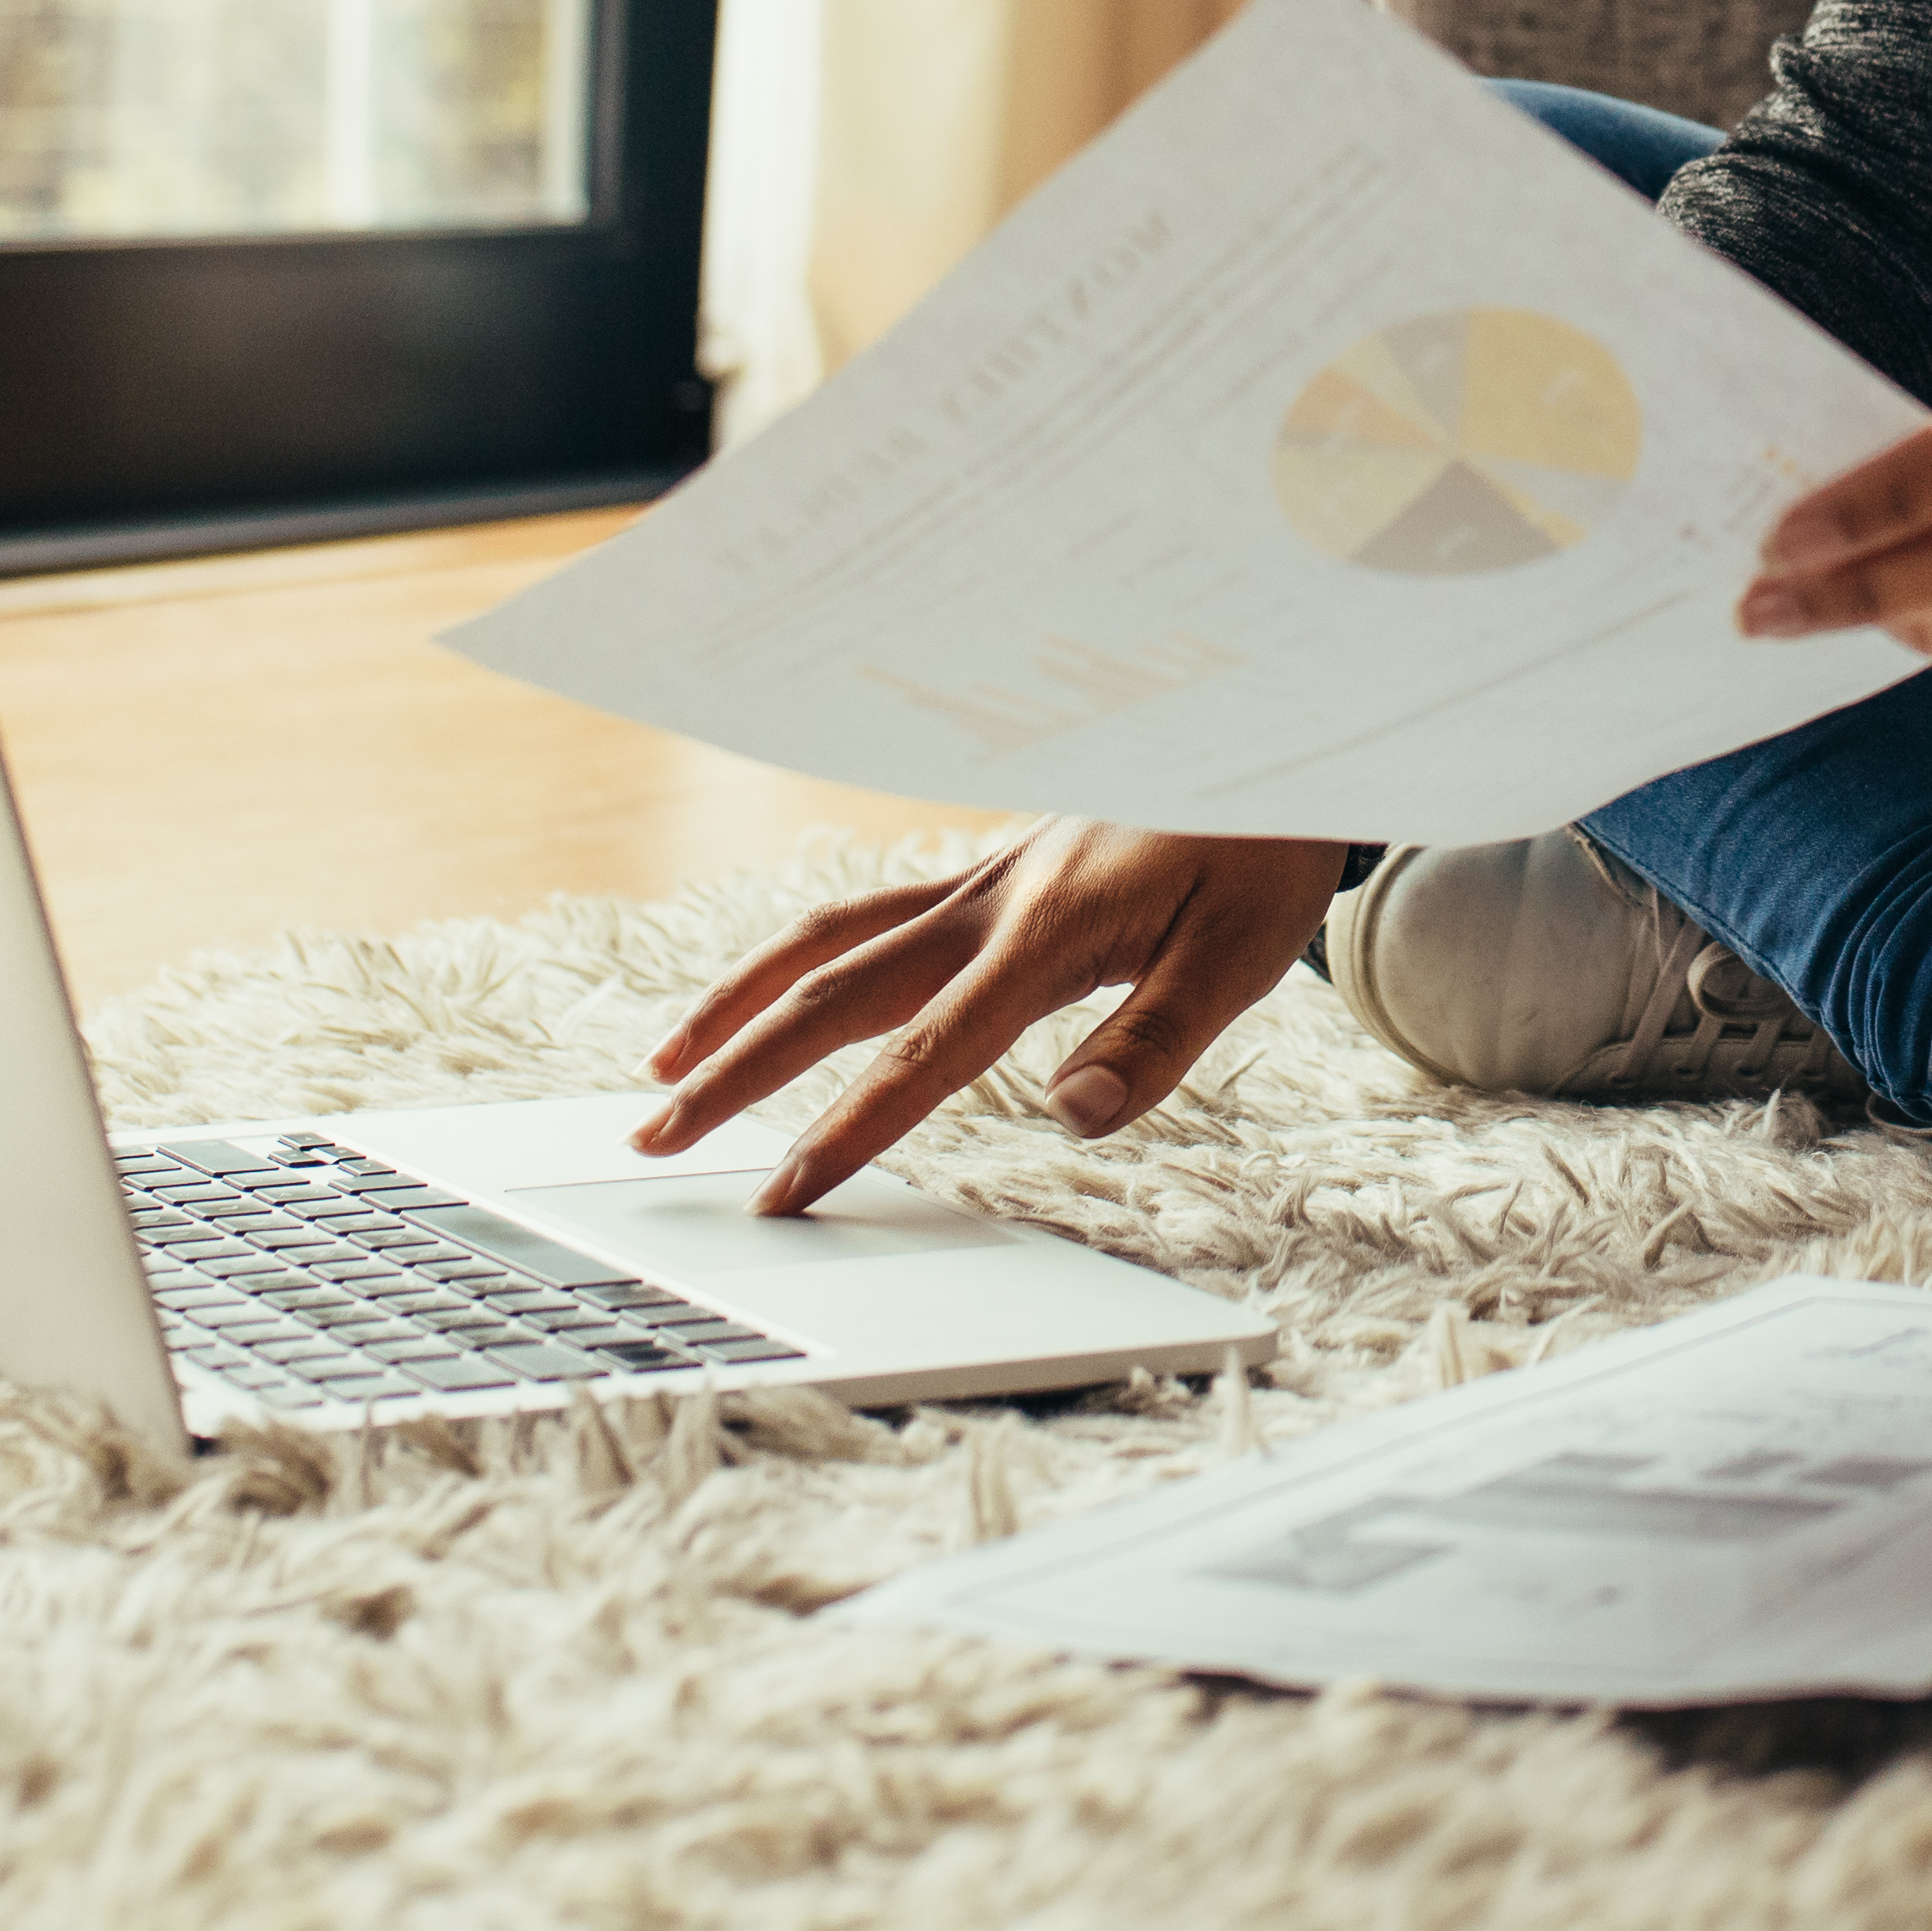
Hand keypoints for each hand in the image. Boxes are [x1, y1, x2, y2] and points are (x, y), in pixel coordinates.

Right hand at [632, 822, 1353, 1206]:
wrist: (1276, 736)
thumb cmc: (1262, 848)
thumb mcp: (1243, 955)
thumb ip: (1155, 1042)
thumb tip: (1074, 1118)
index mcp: (1046, 933)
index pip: (927, 1055)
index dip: (849, 1129)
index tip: (785, 1194)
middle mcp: (991, 900)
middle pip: (834, 992)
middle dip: (737, 1070)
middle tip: (656, 1138)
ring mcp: (983, 878)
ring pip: (828, 939)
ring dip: (740, 1002)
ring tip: (669, 1065)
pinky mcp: (994, 870)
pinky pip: (869, 913)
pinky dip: (800, 955)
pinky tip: (771, 993)